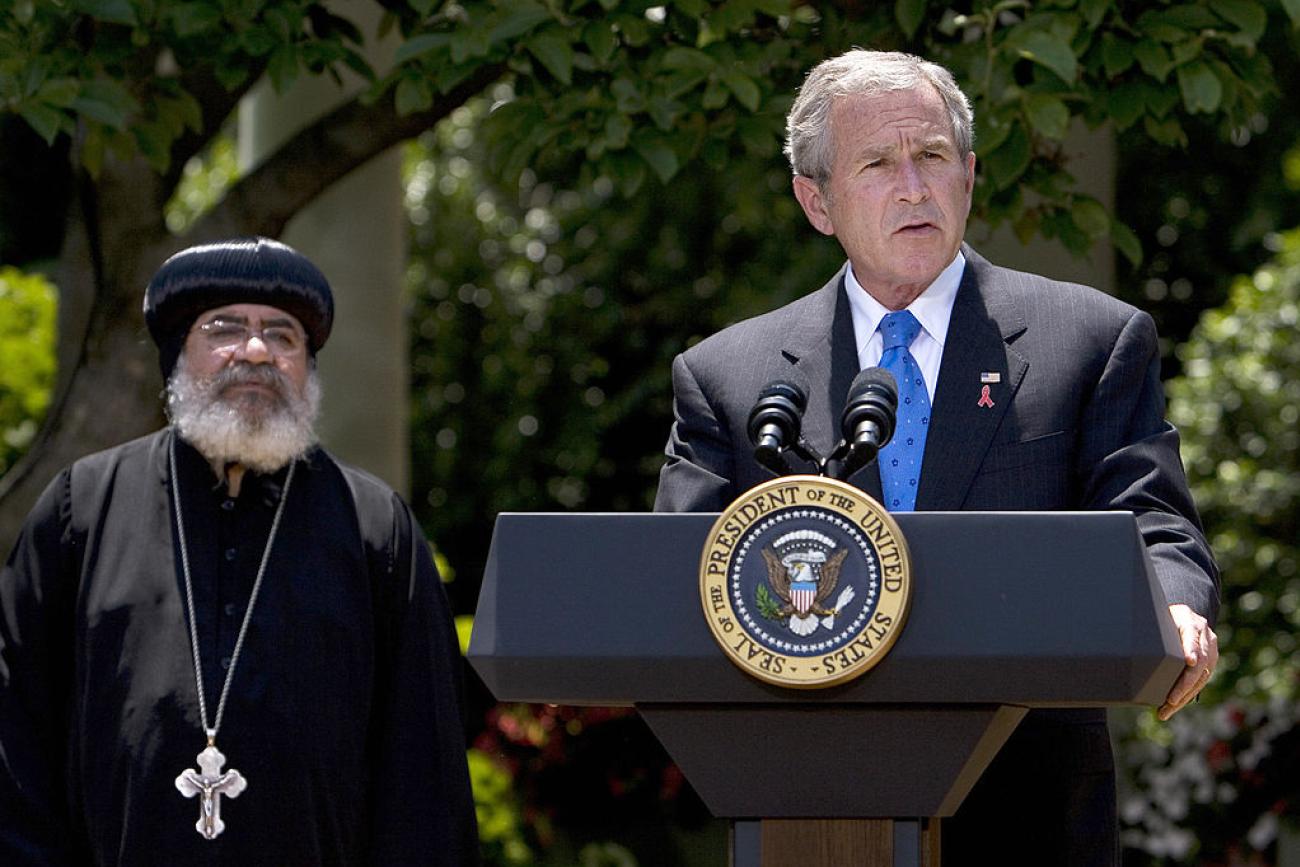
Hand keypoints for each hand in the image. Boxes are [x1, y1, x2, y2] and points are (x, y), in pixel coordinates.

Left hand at [1157, 603, 1218, 720]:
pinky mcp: (1210, 662)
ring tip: (1166, 710)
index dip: (1191, 648)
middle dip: (1184, 684)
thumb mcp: (1157, 616)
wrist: (1181, 615)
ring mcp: (1210, 650)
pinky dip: (1185, 696)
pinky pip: (1199, 682)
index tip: (1189, 660)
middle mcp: (1205, 636)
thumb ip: (1150, 626)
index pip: (1192, 636)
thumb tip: (1128, 641)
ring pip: (1201, 677)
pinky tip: (1171, 708)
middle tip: (1170, 700)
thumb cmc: (1161, 617)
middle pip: (1199, 663)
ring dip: (1184, 696)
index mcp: (1190, 621)